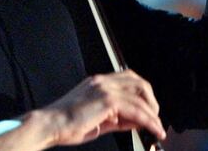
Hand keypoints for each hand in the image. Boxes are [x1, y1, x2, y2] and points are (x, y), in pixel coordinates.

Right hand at [37, 69, 165, 145]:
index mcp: (97, 83)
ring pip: (140, 97)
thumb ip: (116, 118)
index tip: (148, 110)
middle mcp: (102, 82)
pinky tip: (153, 129)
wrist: (50, 125)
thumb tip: (135, 122)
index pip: (128, 79)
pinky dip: (148, 120)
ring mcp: (105, 89)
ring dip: (153, 114)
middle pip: (139, 83)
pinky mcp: (107, 100)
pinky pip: (136, 110)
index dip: (142, 94)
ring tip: (158, 128)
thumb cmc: (66, 125)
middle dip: (151, 101)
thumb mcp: (96, 120)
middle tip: (155, 118)